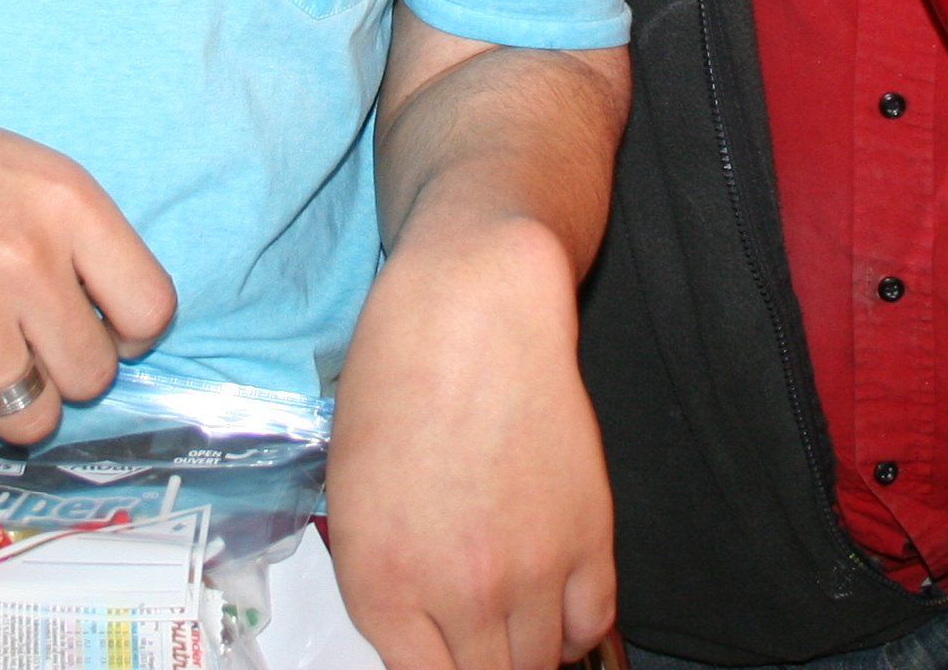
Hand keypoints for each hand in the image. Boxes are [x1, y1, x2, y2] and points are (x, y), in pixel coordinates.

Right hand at [0, 71, 176, 468]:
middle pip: (91, 378)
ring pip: (30, 423)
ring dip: (2, 410)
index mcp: (69, 204)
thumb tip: (121, 339)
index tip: (88, 329)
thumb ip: (84, 246)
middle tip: (13, 347)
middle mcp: (25, 260)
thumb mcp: (31, 174)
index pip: (150, 311)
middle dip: (58, 374)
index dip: (125, 336)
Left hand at [328, 216, 615, 669]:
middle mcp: (456, 592)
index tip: (446, 658)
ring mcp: (528, 570)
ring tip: (511, 618)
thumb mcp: (355, 502)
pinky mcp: (587, 537)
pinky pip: (591, 624)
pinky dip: (573, 625)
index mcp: (381, 587)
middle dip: (479, 665)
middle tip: (476, 641)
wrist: (468, 313)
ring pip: (539, 663)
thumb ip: (386, 590)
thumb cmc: (397, 385)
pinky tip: (553, 600)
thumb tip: (419, 641)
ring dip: (525, 649)